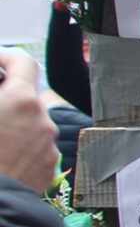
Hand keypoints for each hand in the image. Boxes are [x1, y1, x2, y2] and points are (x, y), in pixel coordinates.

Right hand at [0, 51, 60, 192]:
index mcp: (21, 101)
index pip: (23, 62)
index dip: (5, 57)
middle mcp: (42, 120)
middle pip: (26, 97)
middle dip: (6, 99)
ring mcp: (48, 146)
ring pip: (31, 125)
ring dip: (12, 125)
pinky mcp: (48, 169)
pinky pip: (34, 149)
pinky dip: (19, 147)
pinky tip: (1, 158)